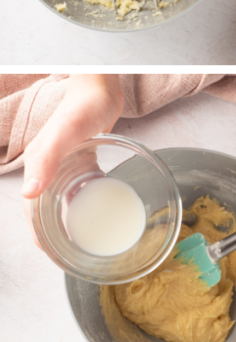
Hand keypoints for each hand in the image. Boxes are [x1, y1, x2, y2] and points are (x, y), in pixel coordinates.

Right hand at [22, 75, 124, 247]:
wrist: (100, 89)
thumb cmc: (82, 108)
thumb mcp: (64, 134)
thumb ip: (46, 160)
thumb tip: (28, 194)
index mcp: (39, 165)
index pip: (31, 209)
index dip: (38, 232)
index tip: (49, 252)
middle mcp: (49, 168)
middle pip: (46, 208)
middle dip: (53, 232)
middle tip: (69, 252)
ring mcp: (66, 164)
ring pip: (63, 198)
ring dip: (68, 217)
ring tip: (82, 237)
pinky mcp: (82, 158)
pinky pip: (80, 185)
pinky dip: (85, 199)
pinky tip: (97, 207)